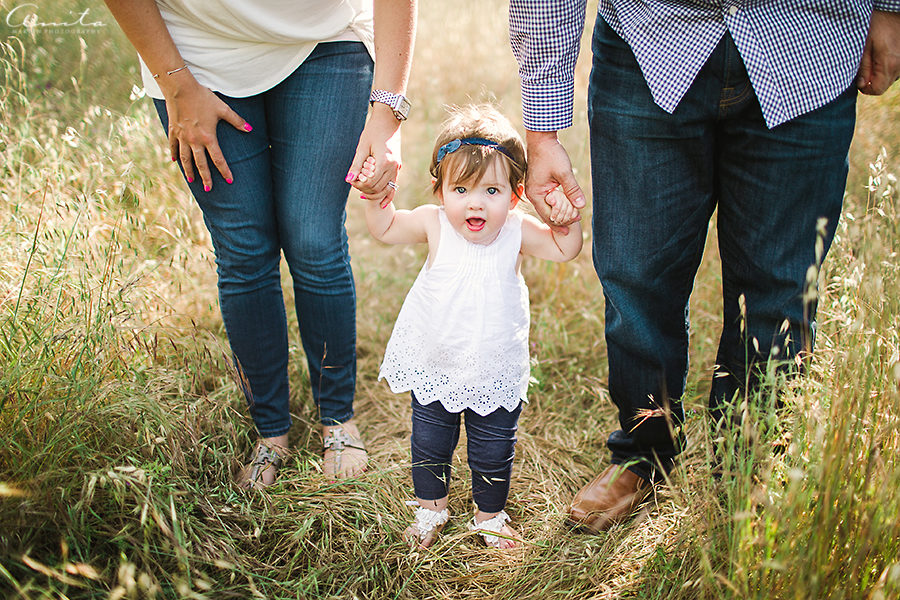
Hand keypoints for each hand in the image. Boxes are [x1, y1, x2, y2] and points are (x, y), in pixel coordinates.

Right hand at [163, 75, 250, 190]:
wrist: (180, 88)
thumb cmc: (203, 97)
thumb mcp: (222, 108)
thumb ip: (236, 120)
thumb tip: (250, 129)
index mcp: (208, 137)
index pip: (218, 159)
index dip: (225, 171)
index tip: (229, 180)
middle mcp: (194, 140)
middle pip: (201, 164)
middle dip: (206, 178)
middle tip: (209, 189)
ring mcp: (182, 137)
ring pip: (185, 159)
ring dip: (189, 171)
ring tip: (191, 181)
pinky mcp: (173, 131)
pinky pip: (173, 146)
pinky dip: (174, 154)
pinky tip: (175, 162)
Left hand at [347, 105, 401, 207]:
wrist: (389, 120)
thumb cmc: (373, 131)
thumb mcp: (362, 147)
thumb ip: (356, 165)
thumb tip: (348, 180)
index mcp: (384, 162)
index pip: (369, 183)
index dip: (358, 184)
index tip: (351, 180)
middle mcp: (393, 167)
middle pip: (377, 188)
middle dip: (364, 189)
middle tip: (355, 184)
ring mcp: (397, 168)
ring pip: (386, 189)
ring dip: (374, 193)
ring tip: (362, 191)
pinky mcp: (398, 167)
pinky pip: (394, 186)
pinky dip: (388, 196)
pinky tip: (382, 204)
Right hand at [524, 130, 585, 233]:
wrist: (541, 139)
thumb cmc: (551, 154)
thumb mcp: (564, 172)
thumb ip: (572, 190)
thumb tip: (581, 205)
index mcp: (535, 194)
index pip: (548, 215)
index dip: (560, 224)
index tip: (570, 230)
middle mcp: (533, 193)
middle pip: (547, 213)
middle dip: (560, 220)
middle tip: (575, 223)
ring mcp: (535, 189)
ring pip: (548, 206)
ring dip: (560, 212)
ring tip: (572, 217)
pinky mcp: (539, 184)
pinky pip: (548, 199)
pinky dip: (557, 204)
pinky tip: (566, 206)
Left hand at [857, 10, 899, 95]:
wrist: (894, 10)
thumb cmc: (878, 25)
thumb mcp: (865, 46)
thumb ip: (864, 67)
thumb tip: (861, 84)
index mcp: (888, 64)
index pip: (877, 90)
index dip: (866, 89)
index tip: (859, 81)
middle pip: (884, 85)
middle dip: (872, 80)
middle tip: (865, 67)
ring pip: (891, 78)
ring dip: (881, 73)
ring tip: (875, 57)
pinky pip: (896, 69)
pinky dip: (888, 67)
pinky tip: (883, 54)